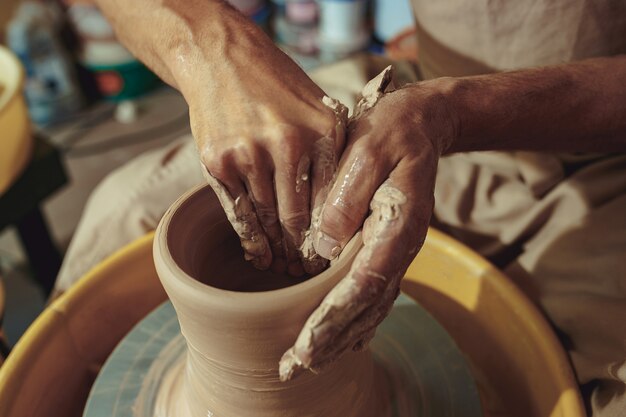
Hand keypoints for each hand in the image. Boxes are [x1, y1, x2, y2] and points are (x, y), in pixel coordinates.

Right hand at [175, 10, 347, 274]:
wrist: (223, 59)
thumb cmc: (279, 88)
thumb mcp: (319, 110)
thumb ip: (333, 153)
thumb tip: (344, 204)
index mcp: (321, 133)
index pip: (331, 201)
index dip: (331, 236)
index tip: (331, 258)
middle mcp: (286, 145)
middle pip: (298, 217)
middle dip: (304, 251)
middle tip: (308, 272)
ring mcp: (249, 155)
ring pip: (268, 219)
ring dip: (278, 249)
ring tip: (285, 268)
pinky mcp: (218, 162)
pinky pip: (238, 212)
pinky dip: (251, 238)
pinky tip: (260, 254)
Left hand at [280, 67, 456, 379]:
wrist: (422, 124)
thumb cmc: (393, 131)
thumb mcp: (368, 149)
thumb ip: (348, 196)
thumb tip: (321, 246)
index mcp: (397, 226)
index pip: (365, 283)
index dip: (334, 317)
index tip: (305, 345)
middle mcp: (400, 247)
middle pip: (367, 307)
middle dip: (331, 341)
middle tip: (294, 368)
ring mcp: (396, 250)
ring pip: (371, 307)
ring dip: (340, 338)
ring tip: (308, 363)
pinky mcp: (386, 248)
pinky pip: (373, 294)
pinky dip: (354, 321)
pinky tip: (338, 338)